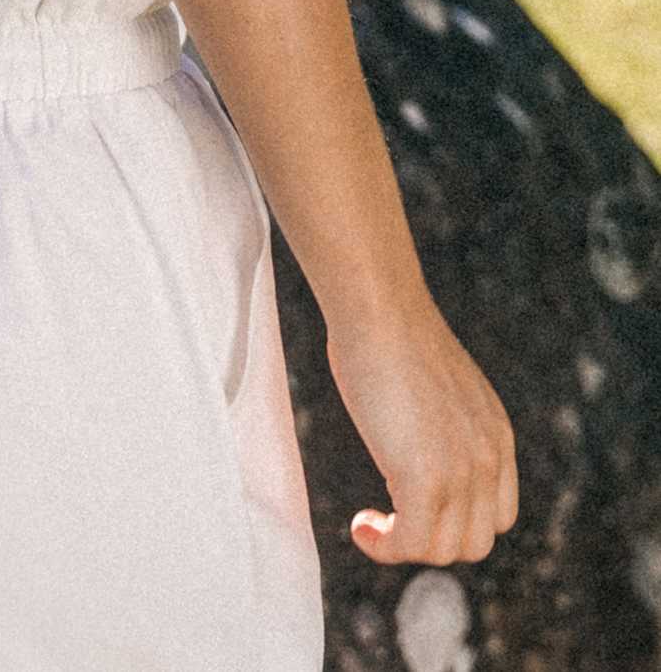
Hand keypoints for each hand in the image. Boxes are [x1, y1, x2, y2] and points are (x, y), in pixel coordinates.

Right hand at [327, 292, 517, 564]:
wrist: (379, 308)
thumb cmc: (390, 331)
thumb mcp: (438, 386)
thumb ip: (443, 422)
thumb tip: (414, 434)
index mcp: (496, 435)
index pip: (499, 516)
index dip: (457, 523)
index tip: (416, 507)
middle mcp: (488, 458)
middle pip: (474, 543)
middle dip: (431, 540)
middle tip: (390, 518)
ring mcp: (461, 471)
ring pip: (443, 551)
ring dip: (403, 547)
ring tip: (370, 525)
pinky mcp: (425, 478)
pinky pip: (411, 544)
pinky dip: (384, 547)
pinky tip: (361, 526)